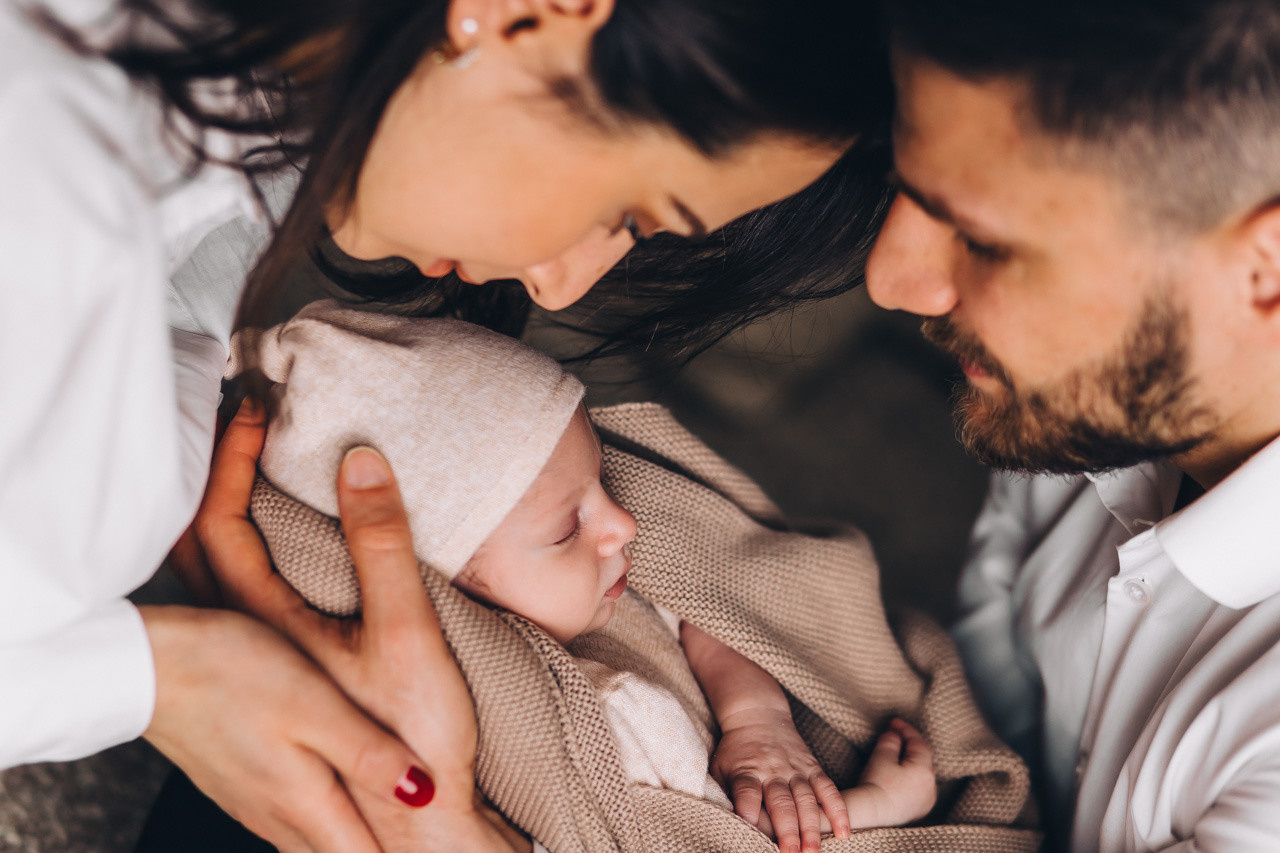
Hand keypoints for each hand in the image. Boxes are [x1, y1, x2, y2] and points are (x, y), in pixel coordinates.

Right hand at [141, 604, 430, 852]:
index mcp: (304, 801)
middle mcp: (277, 815)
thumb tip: (425, 797)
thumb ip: (368, 754)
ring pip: (314, 842)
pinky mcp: (236, 781)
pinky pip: (290, 819)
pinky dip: (323, 820)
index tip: (445, 849)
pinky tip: (332, 804)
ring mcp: (253, 801)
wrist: (140, 664)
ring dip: (353, 841)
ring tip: (389, 836)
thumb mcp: (314, 706)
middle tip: (427, 846)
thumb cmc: (232, 672)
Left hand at [196, 399, 525, 851]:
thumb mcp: (404, 636)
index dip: (235, 458)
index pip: (219, 522)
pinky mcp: (276, 682)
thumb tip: (361, 463)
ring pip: (213, 576)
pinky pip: (237, 600)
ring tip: (260, 470)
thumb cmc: (413, 738)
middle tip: (250, 424)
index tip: (261, 410)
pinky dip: (243, 551)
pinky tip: (281, 551)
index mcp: (265, 626)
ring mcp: (259, 666)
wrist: (416, 830)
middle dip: (221, 473)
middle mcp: (246, 644)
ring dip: (226, 510)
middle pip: (199, 543)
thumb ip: (381, 548)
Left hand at [711, 706, 849, 852]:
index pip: (747, 793)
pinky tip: (843, 831)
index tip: (750, 828)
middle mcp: (772, 771)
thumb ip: (724, 794)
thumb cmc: (736, 750)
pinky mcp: (813, 767)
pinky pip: (828, 789)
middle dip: (787, 829)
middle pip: (780, 801)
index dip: (748, 811)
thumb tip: (722, 822)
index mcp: (746, 772)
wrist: (758, 716)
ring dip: (811, 826)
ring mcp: (795, 770)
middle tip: (790, 852)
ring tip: (813, 850)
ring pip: (806, 799)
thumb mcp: (720, 767)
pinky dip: (838, 810)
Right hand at [844, 719, 935, 829]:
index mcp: (924, 771)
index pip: (919, 743)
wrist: (870, 813)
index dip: (906, 730)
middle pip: (923, 758)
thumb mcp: (881, 757)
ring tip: (897, 752)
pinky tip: (900, 774)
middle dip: (909, 745)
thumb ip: (891, 741)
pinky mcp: (920, 810)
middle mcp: (931, 786)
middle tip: (895, 734)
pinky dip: (912, 777)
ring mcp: (927, 800)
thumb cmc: (875, 784)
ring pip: (922, 773)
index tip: (894, 722)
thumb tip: (896, 735)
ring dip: (911, 761)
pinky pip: (920, 787)